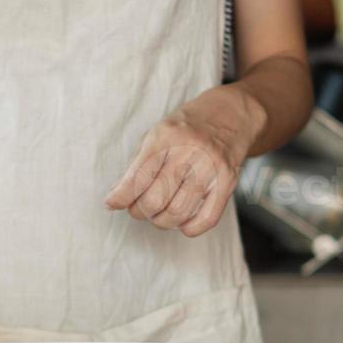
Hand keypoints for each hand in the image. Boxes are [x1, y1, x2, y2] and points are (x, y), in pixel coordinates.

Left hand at [104, 86, 266, 236]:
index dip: (120, 197)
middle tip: (138, 209)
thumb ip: (137, 164)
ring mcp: (211, 167)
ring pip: (178, 213)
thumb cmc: (186, 127)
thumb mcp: (157, 133)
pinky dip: (189, 228)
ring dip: (161, 222)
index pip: (137, 178)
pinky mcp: (228, 181)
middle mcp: (189, 151)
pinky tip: (181, 223)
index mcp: (165, 136)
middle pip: (155, 200)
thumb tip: (116, 197)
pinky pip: (207, 218)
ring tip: (158, 215)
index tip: (111, 203)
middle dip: (140, 211)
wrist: (231, 113)